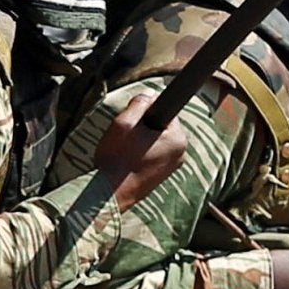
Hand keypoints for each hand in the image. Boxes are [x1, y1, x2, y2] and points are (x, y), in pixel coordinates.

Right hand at [91, 91, 187, 209]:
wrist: (109, 194)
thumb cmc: (117, 159)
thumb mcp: (124, 122)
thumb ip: (139, 103)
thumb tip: (150, 94)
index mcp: (177, 139)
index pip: (165, 111)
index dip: (145, 110)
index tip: (131, 119)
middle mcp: (180, 154)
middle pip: (160, 127)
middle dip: (142, 127)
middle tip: (124, 136)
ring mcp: (171, 167)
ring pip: (155, 142)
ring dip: (139, 141)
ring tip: (123, 150)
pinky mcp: (160, 177)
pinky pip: (151, 156)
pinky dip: (139, 155)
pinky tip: (125, 161)